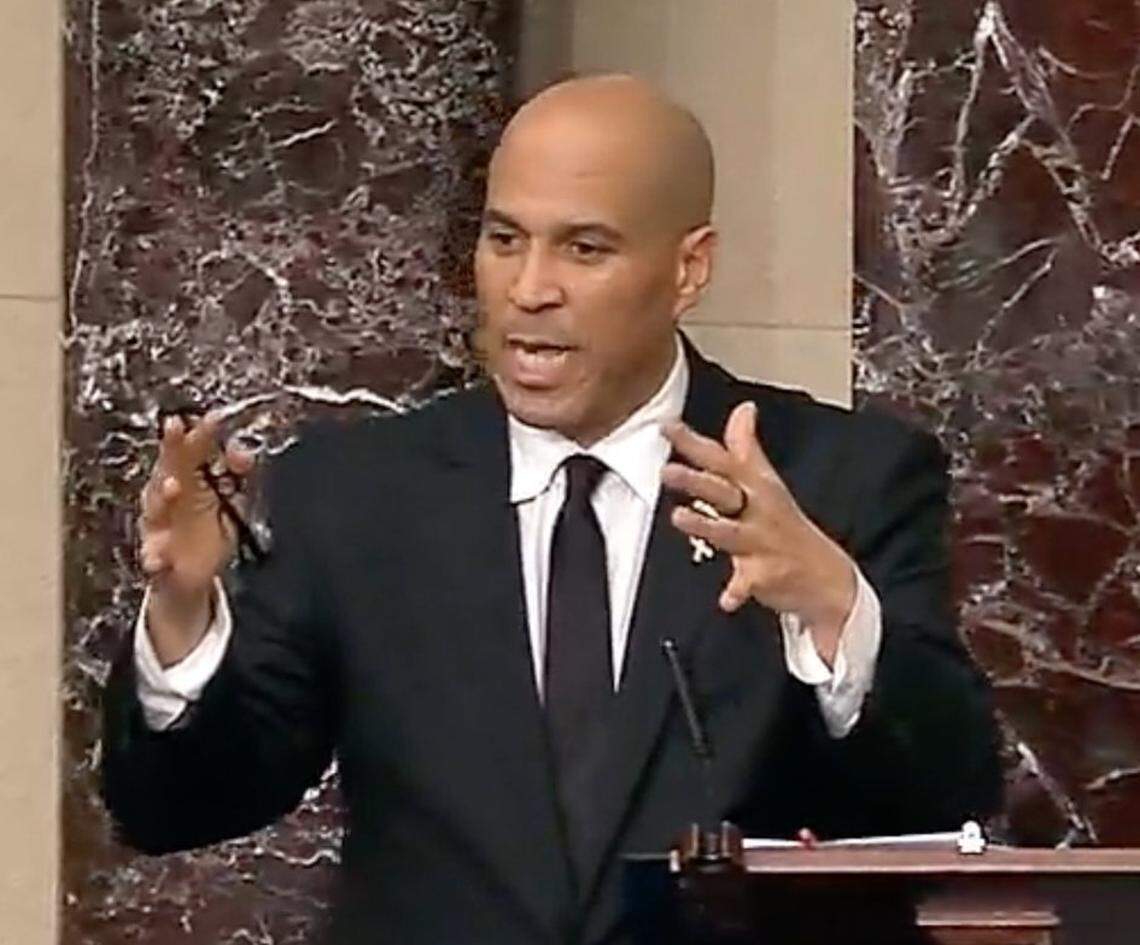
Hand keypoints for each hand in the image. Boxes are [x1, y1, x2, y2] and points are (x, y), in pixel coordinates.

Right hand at [138, 411, 254, 664]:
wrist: (189, 576)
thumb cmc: (206, 528)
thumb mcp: (229, 499)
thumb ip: (236, 474)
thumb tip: (245, 451)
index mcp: (186, 479)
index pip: (192, 450)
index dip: (202, 433)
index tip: (213, 417)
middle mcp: (167, 498)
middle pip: (168, 467)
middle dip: (172, 448)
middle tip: (176, 427)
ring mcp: (159, 527)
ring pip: (156, 508)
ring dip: (163, 496)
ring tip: (172, 485)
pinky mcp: (157, 560)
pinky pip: (153, 559)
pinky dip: (154, 559)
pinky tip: (158, 558)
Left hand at [661, 402, 855, 664]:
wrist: (827, 576)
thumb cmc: (786, 524)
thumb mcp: (768, 483)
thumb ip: (746, 447)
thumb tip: (743, 409)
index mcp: (755, 487)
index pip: (722, 459)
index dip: (693, 443)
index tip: (667, 427)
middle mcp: (757, 510)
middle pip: (723, 491)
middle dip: (696, 480)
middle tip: (667, 470)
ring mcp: (762, 543)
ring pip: (730, 532)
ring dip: (706, 526)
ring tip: (680, 517)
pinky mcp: (766, 575)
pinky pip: (747, 584)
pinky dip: (737, 591)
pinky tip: (726, 600)